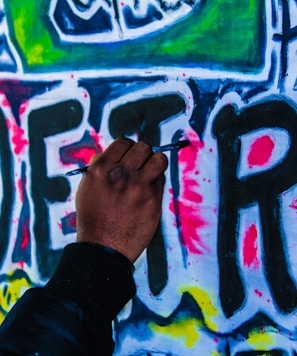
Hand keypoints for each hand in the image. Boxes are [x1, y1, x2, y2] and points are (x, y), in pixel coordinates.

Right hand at [75, 137, 167, 261]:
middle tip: (140, 163)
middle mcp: (121, 174)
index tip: (129, 154)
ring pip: (159, 158)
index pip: (123, 142)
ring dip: (155, 162)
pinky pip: (162, 179)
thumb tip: (112, 152)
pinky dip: (157, 179)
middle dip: (142, 153)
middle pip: (143, 147)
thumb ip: (99, 167)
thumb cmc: (93, 218)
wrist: (103, 248)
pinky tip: (148, 188)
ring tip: (149, 171)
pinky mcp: (153, 200)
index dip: (127, 147)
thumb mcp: (87, 188)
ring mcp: (139, 187)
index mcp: (101, 169)